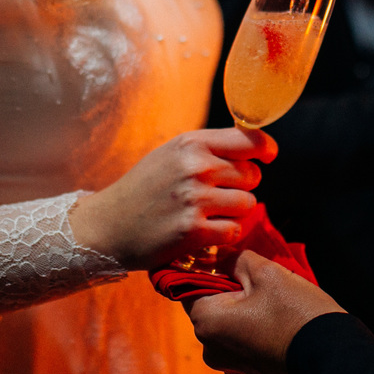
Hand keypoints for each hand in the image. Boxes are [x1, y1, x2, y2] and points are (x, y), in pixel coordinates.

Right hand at [71, 128, 276, 270]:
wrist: (107, 225)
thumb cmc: (143, 189)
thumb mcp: (171, 155)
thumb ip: (208, 148)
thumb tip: (253, 145)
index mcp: (191, 143)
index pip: (249, 140)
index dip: (264, 149)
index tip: (267, 157)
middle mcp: (195, 167)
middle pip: (252, 175)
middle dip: (242, 186)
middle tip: (217, 195)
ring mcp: (195, 199)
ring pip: (248, 204)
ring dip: (235, 213)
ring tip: (211, 214)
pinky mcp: (193, 230)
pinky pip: (234, 230)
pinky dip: (225, 234)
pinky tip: (207, 231)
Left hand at [185, 250, 344, 373]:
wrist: (332, 356)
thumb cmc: (296, 311)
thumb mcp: (266, 273)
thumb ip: (236, 259)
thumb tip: (221, 256)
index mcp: (206, 322)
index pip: (192, 284)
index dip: (212, 267)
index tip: (234, 258)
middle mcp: (210, 348)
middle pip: (211, 304)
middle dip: (232, 288)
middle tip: (261, 277)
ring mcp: (229, 364)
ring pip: (229, 322)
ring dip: (245, 307)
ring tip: (275, 298)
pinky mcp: (249, 372)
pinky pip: (242, 340)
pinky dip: (254, 327)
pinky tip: (278, 318)